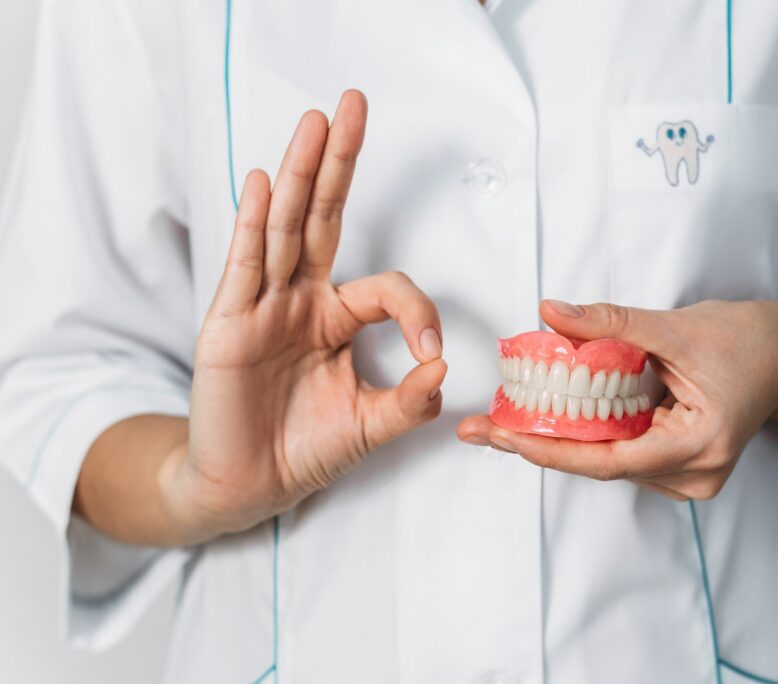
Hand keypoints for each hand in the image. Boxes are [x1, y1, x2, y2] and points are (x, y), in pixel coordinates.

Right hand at [165, 91, 446, 537]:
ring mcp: (263, 307)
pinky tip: (261, 183)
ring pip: (283, 229)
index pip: (387, 288)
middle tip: (353, 105)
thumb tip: (444, 371)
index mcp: (337, 318)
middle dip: (338, 163)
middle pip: (322, 219)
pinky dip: (252, 225)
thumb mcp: (370, 426)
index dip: (417, 311)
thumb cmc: (305, 449)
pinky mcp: (229, 325)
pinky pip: (244, 268)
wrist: (249, 485)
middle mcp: (300, 300)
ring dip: (298, 174)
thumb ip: (409, 403)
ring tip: (314, 123)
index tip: (432, 354)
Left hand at [457, 299, 777, 500]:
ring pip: (608, 462)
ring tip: (500, 419)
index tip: (503, 436)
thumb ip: (611, 324)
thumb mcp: (676, 326)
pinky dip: (585, 434)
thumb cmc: (748, 340)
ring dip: (557, 439)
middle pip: (601, 465)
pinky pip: (621, 453)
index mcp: (701, 445)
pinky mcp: (679, 466)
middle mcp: (695, 473)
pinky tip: (544, 418)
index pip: (611, 459)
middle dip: (539, 444)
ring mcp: (689, 476)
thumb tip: (549, 312)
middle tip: (480, 427)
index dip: (552, 450)